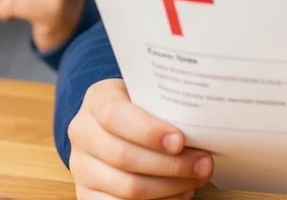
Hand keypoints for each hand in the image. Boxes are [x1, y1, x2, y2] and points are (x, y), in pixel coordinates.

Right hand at [69, 79, 212, 198]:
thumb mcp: (150, 96)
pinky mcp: (86, 194)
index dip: (148, 131)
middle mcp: (83, 132)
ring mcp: (81, 167)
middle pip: (124, 156)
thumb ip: (167, 107)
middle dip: (170, 165)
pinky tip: (178, 194)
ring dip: (169, 187)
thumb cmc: (141, 109)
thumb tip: (205, 128)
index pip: (116, 116)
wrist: (113, 126)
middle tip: (203, 164)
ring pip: (127, 187)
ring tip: (195, 179)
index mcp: (97, 99)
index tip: (180, 141)